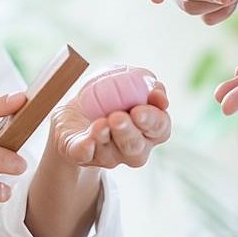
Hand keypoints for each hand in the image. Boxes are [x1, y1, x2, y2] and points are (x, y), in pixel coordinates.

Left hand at [48, 74, 172, 168]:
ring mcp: (108, 155)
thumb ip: (148, 84)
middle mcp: (133, 148)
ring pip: (111, 154)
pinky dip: (86, 149)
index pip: (159, 128)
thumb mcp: (128, 81)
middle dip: (127, 132)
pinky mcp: (83, 156)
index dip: (152, 120)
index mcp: (150, 130)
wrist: (77, 112)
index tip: (138, 110)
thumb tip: (158, 93)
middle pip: (135, 146)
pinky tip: (87, 142)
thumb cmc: (111, 96)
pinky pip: (85, 156)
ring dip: (104, 137)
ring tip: (99, 123)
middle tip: (117, 118)